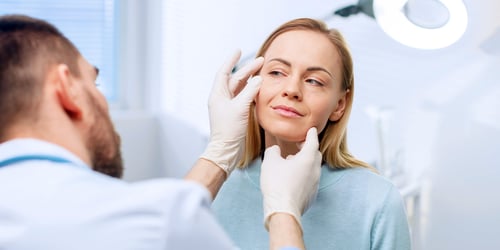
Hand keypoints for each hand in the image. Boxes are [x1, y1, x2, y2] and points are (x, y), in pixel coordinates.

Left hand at [200, 50, 263, 175]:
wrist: (226, 150)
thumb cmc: (228, 130)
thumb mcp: (240, 108)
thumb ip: (249, 92)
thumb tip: (258, 79)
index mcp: (218, 94)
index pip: (224, 72)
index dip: (231, 60)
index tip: (238, 51)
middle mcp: (222, 98)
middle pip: (236, 79)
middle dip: (248, 69)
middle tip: (261, 61)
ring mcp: (229, 106)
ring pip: (241, 88)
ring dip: (251, 80)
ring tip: (262, 72)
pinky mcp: (235, 114)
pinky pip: (244, 98)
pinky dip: (252, 91)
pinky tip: (260, 88)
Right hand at [260, 127, 321, 230]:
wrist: (283, 210)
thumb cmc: (277, 184)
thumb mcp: (270, 162)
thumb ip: (273, 151)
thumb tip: (275, 150)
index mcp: (307, 159)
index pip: (312, 142)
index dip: (311, 134)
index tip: (312, 130)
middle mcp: (315, 170)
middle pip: (315, 155)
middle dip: (308, 148)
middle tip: (299, 145)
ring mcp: (315, 183)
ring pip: (312, 168)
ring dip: (304, 162)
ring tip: (291, 162)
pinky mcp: (311, 195)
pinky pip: (310, 180)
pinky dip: (303, 175)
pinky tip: (292, 178)